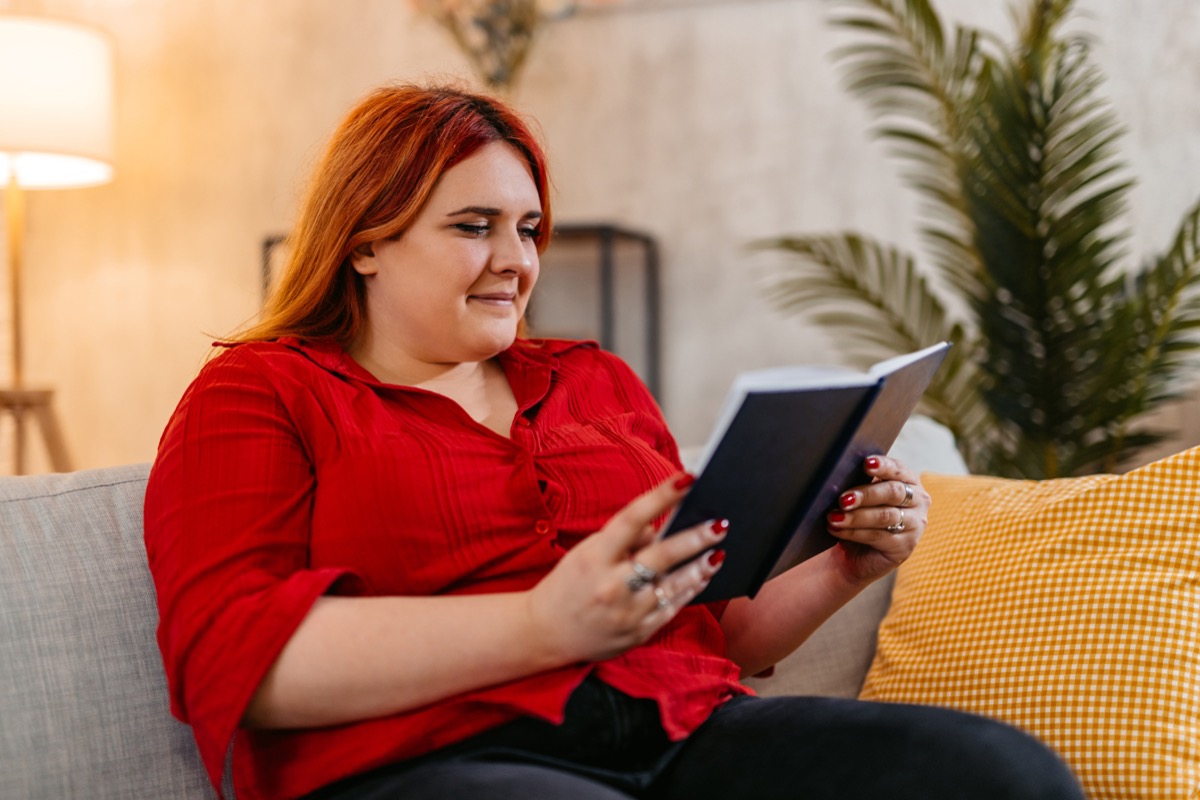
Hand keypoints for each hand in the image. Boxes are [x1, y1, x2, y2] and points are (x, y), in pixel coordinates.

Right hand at [525, 473, 726, 663]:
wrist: (543, 633)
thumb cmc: (567, 585)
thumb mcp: (585, 553)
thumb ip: (623, 539)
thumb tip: (659, 527)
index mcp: (593, 557)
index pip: (632, 519)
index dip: (661, 496)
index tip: (688, 479)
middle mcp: (611, 585)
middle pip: (661, 556)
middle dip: (694, 538)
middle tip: (720, 524)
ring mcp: (626, 613)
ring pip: (673, 586)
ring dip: (700, 567)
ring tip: (719, 551)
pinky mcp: (637, 634)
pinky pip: (671, 609)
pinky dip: (689, 591)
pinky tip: (703, 576)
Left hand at [824, 455, 928, 583]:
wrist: (856, 554)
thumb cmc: (858, 516)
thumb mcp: (860, 496)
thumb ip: (858, 482)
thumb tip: (838, 472)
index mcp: (908, 480)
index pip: (898, 469)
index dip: (883, 466)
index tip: (866, 464)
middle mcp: (918, 500)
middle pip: (893, 492)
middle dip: (865, 495)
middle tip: (843, 499)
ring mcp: (915, 525)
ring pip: (885, 516)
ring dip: (856, 517)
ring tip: (834, 517)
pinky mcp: (905, 546)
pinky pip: (878, 536)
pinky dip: (853, 532)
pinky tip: (836, 530)